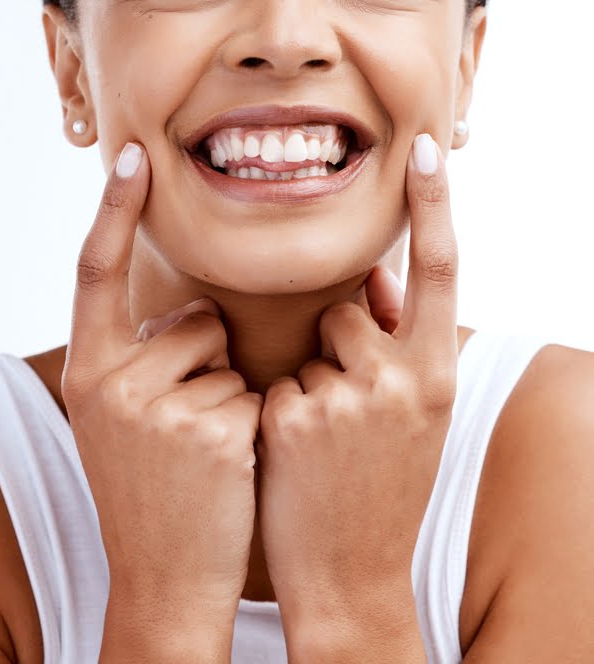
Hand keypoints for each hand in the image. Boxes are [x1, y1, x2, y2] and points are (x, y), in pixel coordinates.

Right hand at [62, 142, 262, 650]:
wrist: (163, 580)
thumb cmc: (153, 489)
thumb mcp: (120, 418)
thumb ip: (145, 359)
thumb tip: (198, 308)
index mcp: (88, 371)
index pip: (95, 270)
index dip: (113, 210)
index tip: (132, 156)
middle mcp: (110, 382)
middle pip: (191, 318)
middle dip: (205, 358)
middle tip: (186, 427)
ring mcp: (156, 408)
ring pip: (225, 354)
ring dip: (229, 393)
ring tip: (205, 452)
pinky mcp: (207, 430)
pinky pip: (252, 389)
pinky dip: (252, 421)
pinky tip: (227, 468)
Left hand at [256, 134, 457, 640]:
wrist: (352, 577)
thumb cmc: (384, 482)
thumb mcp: (417, 412)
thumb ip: (397, 340)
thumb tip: (372, 280)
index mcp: (438, 370)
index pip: (442, 264)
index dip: (436, 201)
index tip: (426, 144)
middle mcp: (402, 377)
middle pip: (349, 307)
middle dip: (339, 342)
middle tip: (349, 414)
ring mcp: (349, 397)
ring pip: (313, 340)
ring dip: (312, 374)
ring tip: (325, 440)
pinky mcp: (295, 416)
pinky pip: (280, 375)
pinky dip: (283, 406)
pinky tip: (297, 457)